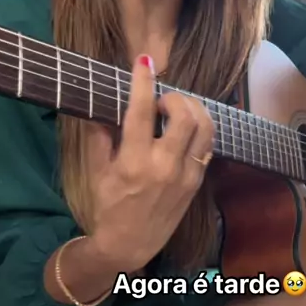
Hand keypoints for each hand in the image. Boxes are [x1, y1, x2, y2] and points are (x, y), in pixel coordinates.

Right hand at [86, 54, 214, 272]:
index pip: (142, 111)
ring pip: (205, 128)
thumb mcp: (98, 172)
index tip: (144, 60)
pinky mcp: (197, 183)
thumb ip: (100, 136)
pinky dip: (201, 130)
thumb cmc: (109, 207)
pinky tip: (187, 128)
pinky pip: (207, 146)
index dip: (144, 81)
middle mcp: (163, 166)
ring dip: (194, 110)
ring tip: (178, 110)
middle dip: (176, 98)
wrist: (129, 245)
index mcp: (134, 162)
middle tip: (163, 100)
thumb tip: (103, 106)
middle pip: (184, 116)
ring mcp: (185, 175)